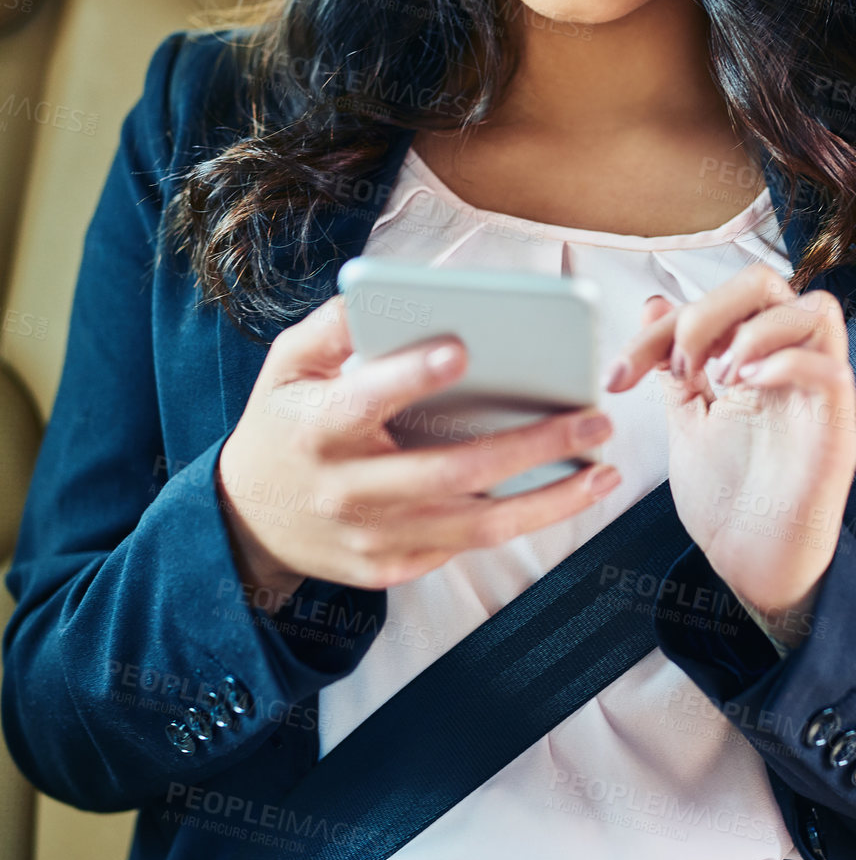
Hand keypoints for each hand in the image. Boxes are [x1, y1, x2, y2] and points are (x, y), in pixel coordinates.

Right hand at [215, 293, 619, 614]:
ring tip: (605, 470)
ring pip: (476, 527)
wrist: (247, 520)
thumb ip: (335, 326)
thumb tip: (389, 290)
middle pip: (452, 472)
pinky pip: (462, 549)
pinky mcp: (389, 569)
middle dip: (532, 445)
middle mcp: (346, 489)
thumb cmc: (284, 421)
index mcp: (317, 427)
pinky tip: (562, 496)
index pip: (365, 400)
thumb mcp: (287, 364)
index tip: (463, 346)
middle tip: (594, 417)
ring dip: (550, 501)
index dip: (410, 376)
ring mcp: (371, 538)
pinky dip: (516, 523)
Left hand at [604, 267, 855, 646]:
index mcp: (754, 359)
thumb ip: (676, 368)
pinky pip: (831, 372)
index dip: (662, 323)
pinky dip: (785, 364)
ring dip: (752, 332)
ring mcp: (816, 397)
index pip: (719, 300)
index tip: (620, 373)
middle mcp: (790, 368)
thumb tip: (653, 304)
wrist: (750, 567)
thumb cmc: (729, 500)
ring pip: (816, 310)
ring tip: (716, 377)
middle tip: (681, 366)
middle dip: (710, 308)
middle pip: (769, 282)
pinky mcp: (836, 433)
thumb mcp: (688, 422)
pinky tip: (745, 388)